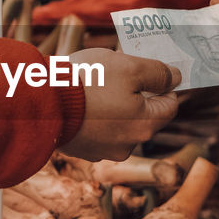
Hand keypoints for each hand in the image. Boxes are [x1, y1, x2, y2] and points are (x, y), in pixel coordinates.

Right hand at [59, 48, 180, 161]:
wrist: (41, 101)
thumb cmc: (88, 81)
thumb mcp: (129, 66)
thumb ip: (158, 72)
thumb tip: (176, 77)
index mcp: (145, 126)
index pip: (170, 105)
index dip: (163, 84)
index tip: (148, 70)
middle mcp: (128, 145)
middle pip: (144, 116)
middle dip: (135, 94)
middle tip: (117, 74)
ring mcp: (103, 151)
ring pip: (120, 124)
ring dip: (114, 107)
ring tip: (94, 86)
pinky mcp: (82, 151)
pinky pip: (97, 131)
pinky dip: (94, 117)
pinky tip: (80, 102)